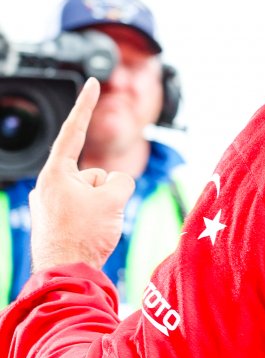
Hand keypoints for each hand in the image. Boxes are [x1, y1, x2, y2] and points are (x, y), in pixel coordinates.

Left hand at [29, 78, 135, 271]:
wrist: (68, 275)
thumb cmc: (84, 236)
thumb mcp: (113, 199)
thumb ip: (120, 180)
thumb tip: (114, 185)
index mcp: (55, 173)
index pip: (74, 130)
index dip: (86, 104)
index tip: (92, 82)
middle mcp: (50, 185)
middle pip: (93, 173)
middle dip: (106, 191)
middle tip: (99, 218)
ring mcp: (53, 203)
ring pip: (94, 193)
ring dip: (103, 207)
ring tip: (94, 229)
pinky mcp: (59, 221)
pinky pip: (88, 209)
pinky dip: (96, 219)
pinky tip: (92, 237)